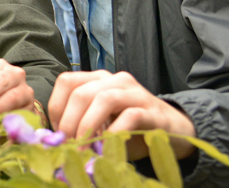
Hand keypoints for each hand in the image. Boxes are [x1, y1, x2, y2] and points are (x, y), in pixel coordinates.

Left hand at [48, 71, 195, 159]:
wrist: (173, 130)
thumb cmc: (129, 127)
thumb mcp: (101, 122)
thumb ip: (80, 123)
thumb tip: (55, 140)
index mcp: (99, 79)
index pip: (67, 82)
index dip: (56, 108)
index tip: (56, 132)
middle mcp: (116, 80)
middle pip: (81, 93)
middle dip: (69, 122)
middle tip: (67, 145)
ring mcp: (136, 93)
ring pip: (103, 100)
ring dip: (88, 126)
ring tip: (83, 147)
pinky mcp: (152, 111)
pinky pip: (130, 116)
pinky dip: (114, 132)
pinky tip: (107, 146)